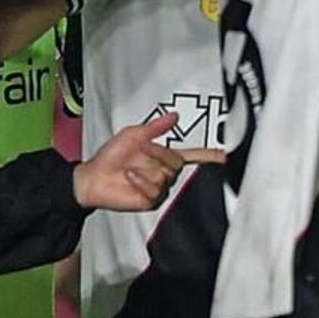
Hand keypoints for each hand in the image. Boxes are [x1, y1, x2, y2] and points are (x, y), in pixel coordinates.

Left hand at [71, 116, 217, 220]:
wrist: (92, 177)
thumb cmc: (110, 157)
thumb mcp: (132, 135)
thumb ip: (154, 127)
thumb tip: (174, 116)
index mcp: (164, 157)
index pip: (193, 156)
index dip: (210, 156)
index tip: (226, 156)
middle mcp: (166, 173)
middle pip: (176, 163)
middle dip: (159, 154)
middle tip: (142, 150)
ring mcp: (160, 188)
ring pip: (165, 176)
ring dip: (146, 169)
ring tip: (129, 169)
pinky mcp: (152, 201)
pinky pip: (155, 189)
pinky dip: (140, 182)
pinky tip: (129, 178)